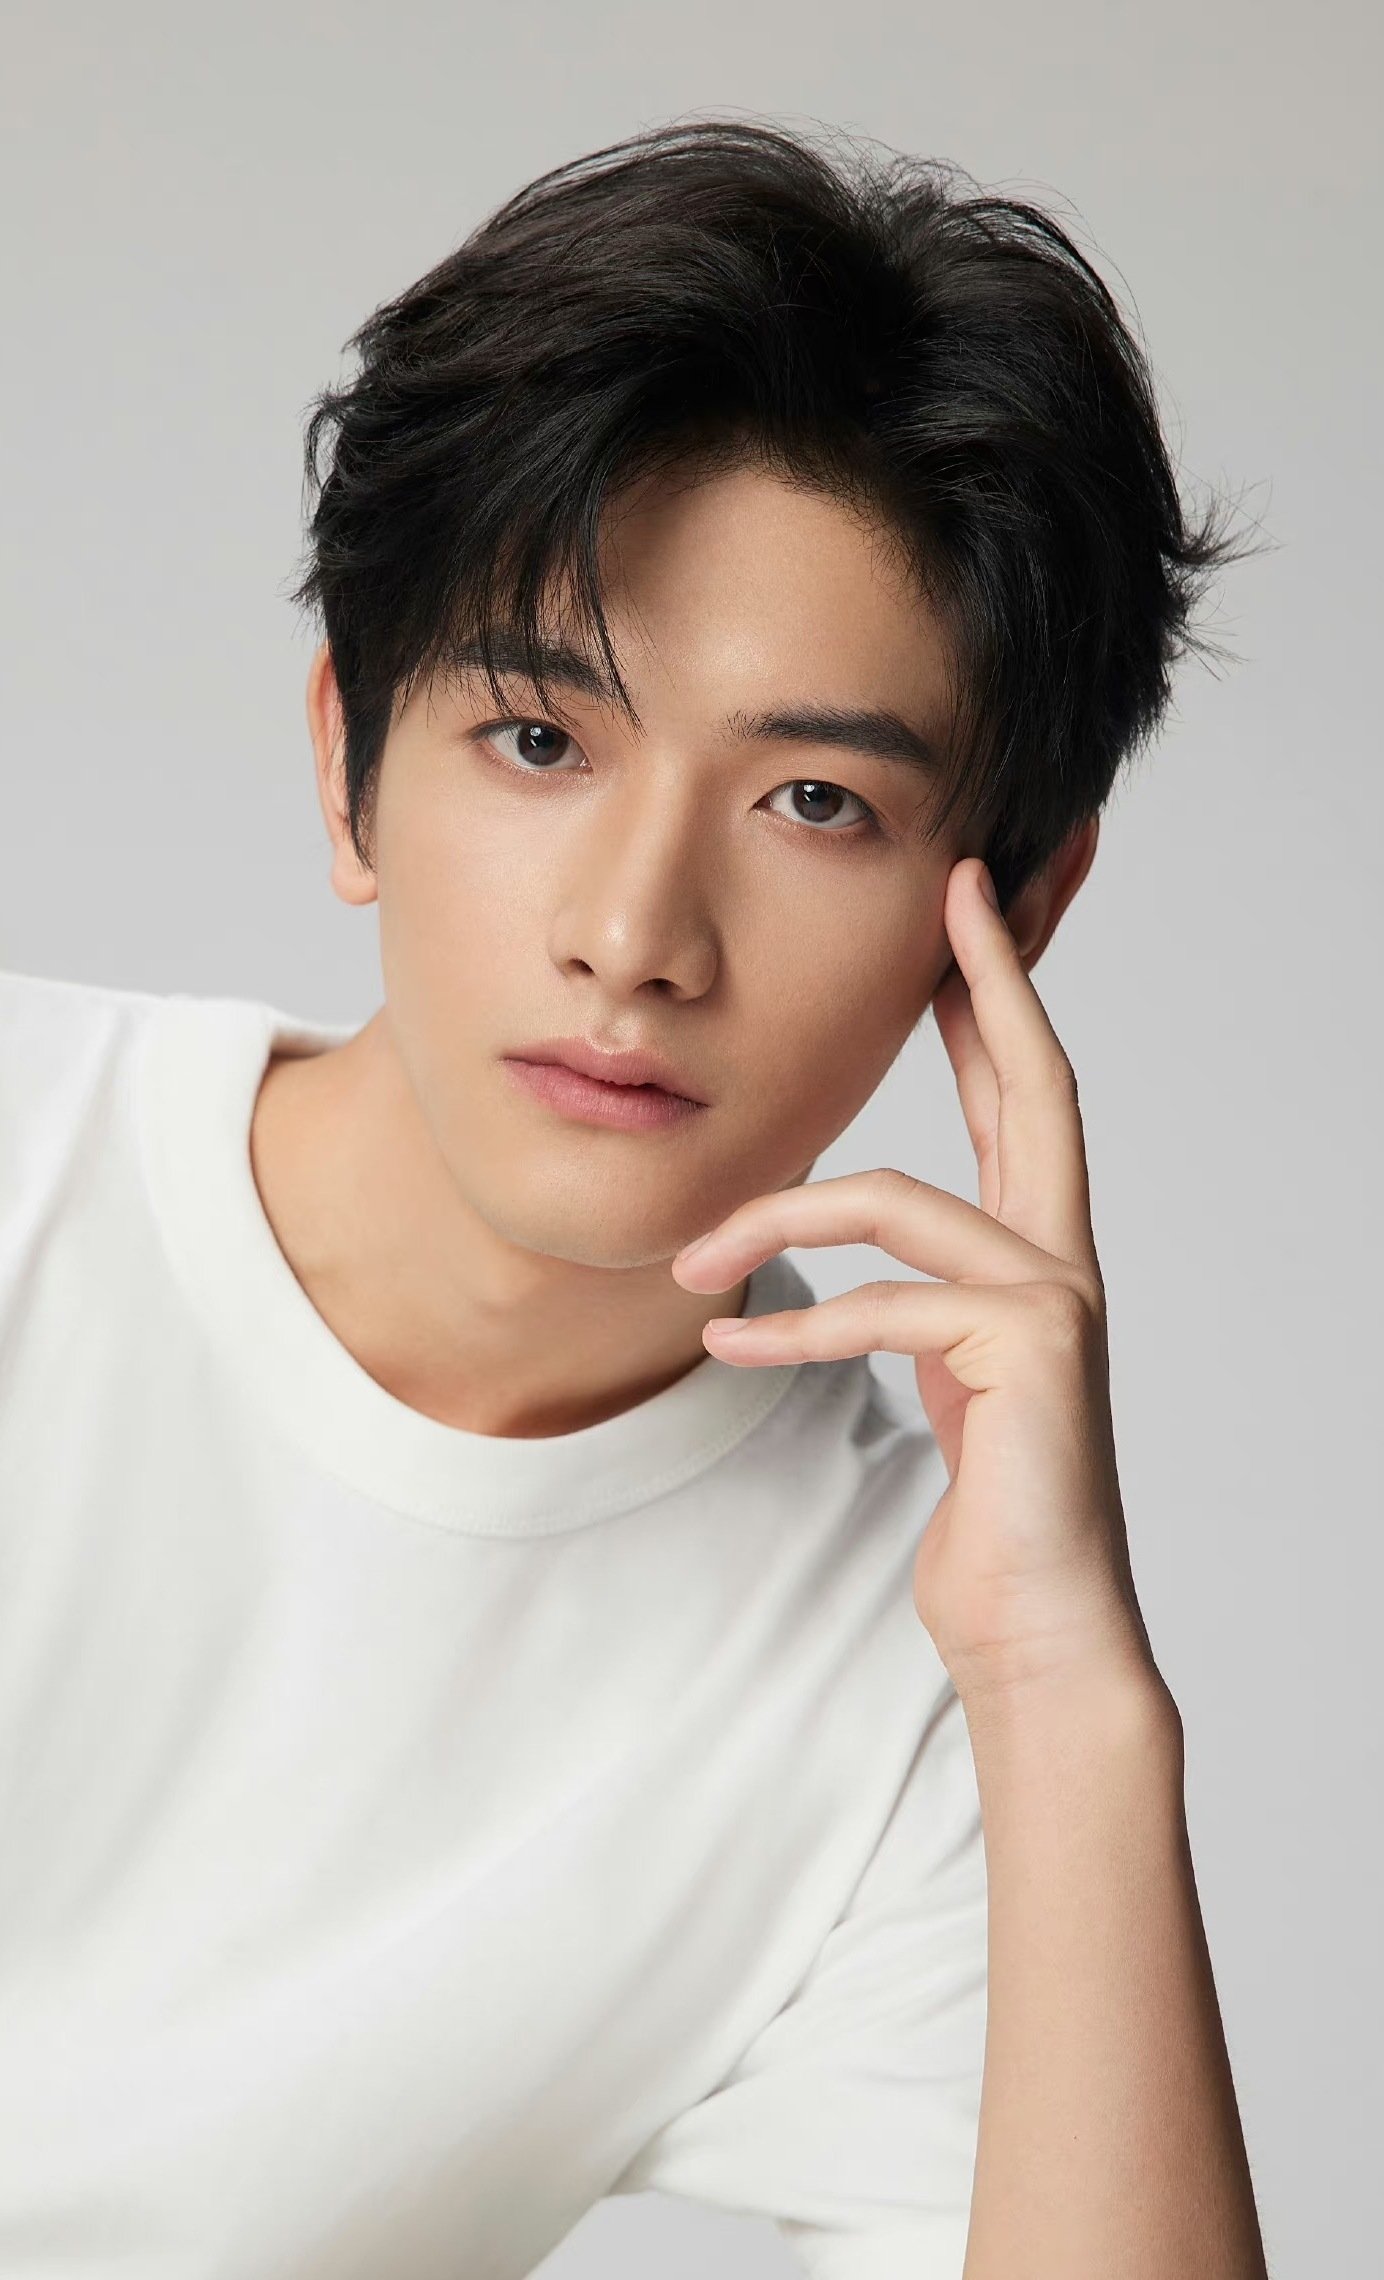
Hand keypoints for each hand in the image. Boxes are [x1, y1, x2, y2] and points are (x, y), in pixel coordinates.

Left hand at [671, 857, 1159, 1708]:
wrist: (1037, 1631)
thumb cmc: (990, 1509)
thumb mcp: (937, 1379)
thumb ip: (915, 1305)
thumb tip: (858, 1262)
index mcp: (1039, 1258)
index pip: (1023, 1098)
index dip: (998, 999)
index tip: (965, 912)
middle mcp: (1062, 1263)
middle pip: (1035, 1085)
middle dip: (991, 979)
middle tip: (955, 890)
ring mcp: (1055, 1301)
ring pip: (897, 1200)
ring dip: (776, 1219)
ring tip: (690, 1265)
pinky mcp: (1030, 1352)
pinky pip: (881, 1305)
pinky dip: (791, 1324)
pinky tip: (727, 1348)